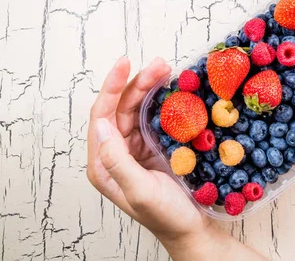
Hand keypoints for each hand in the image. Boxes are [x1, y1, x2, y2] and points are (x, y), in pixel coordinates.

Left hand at [86, 57, 211, 246]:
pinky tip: (170, 88)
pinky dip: (160, 100)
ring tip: (165, 69)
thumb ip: (117, 160)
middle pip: (120, 108)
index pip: (102, 117)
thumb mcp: (141, 191)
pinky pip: (151, 117)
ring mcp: (133, 149)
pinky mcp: (150, 147)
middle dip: (136, 83)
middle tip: (159, 65)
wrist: (192, 229)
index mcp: (103, 165)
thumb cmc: (167, 217)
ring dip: (148, 88)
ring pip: (135, 109)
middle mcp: (114, 153)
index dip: (112, 88)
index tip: (125, 64)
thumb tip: (101, 124)